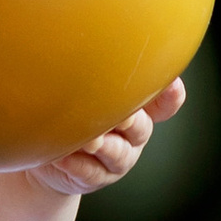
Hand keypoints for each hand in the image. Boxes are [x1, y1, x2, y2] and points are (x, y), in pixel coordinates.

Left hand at [29, 76, 186, 199]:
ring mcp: (117, 158)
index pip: (165, 102)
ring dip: (103, 145)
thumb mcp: (85, 89)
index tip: (169, 83)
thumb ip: (94, 72)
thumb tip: (81, 42)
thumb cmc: (70, 111)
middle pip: (140, 126)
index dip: (171, 94)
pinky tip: (62, 157)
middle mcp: (133, 133)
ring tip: (86, 139)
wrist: (50, 154)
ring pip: (118, 153)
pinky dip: (77, 164)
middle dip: (128, 118)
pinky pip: (90, 172)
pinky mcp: (95, 178)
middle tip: (114, 112)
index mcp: (137, 107)